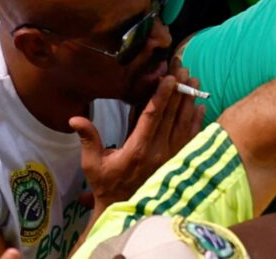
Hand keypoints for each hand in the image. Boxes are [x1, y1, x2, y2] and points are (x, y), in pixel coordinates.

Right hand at [76, 74, 206, 207]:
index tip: (169, 77)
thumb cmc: (106, 183)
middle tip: (182, 68)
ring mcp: (171, 156)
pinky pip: (191, 137)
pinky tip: (200, 106)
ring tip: (193, 78)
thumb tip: (75, 118)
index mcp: (137, 149)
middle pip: (172, 115)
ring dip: (189, 100)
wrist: (123, 207)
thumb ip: (88, 138)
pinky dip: (197, 120)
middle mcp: (158, 151)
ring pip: (184, 123)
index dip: (162, 95)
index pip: (152, 116)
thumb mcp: (92, 162)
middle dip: (178, 90)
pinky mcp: (177, 160)